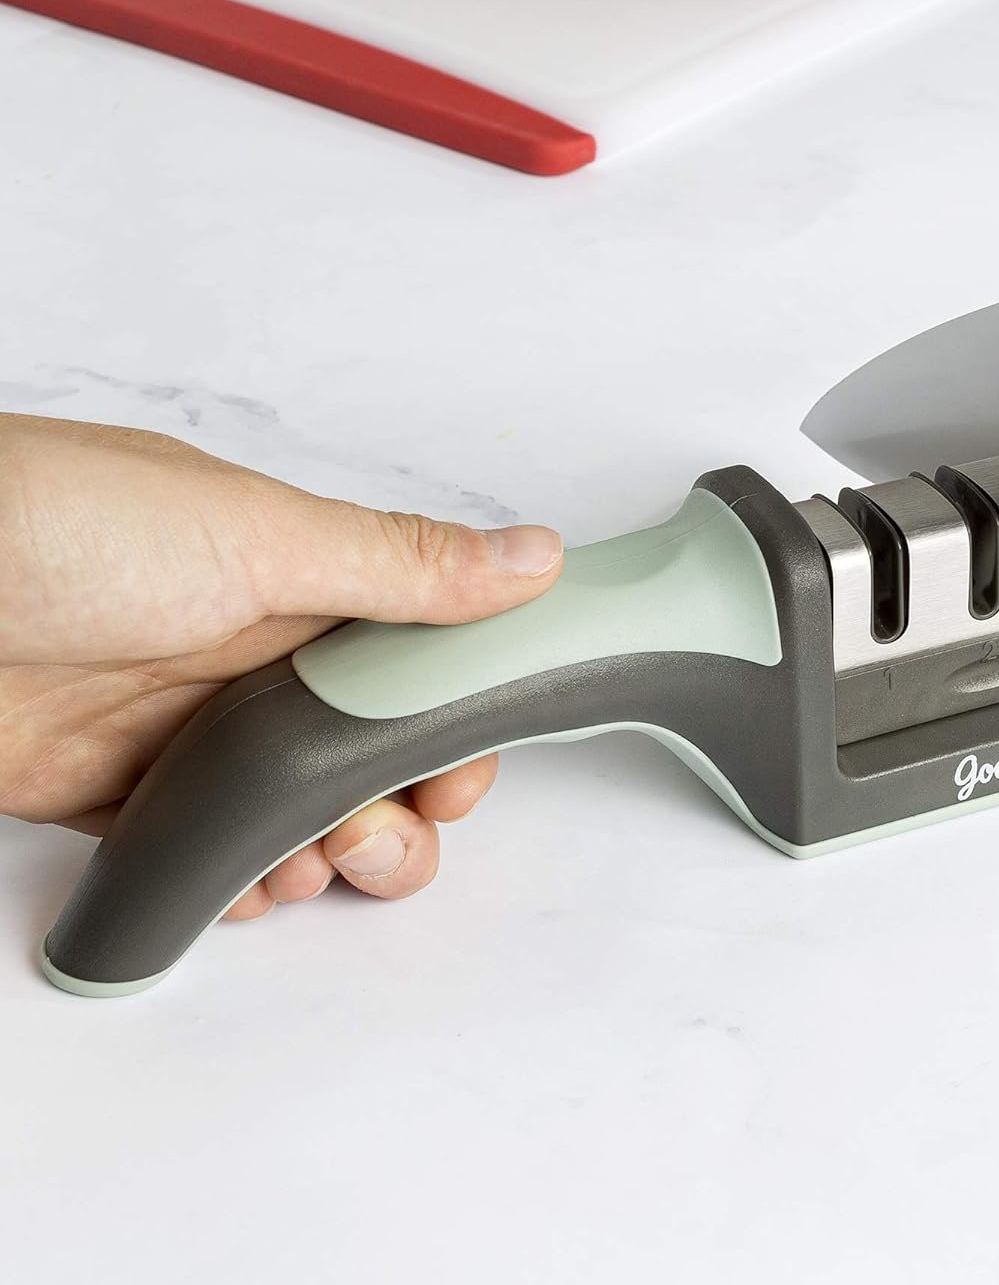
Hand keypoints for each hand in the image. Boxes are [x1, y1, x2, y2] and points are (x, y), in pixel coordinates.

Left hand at [0, 414, 562, 917]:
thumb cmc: (55, 526)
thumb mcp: (258, 536)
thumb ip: (402, 567)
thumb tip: (533, 556)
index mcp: (301, 578)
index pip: (417, 661)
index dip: (453, 723)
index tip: (461, 768)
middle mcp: (253, 650)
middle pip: (365, 748)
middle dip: (397, 805)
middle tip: (386, 832)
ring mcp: (185, 721)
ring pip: (292, 808)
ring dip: (322, 852)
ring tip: (309, 862)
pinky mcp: (114, 786)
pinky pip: (201, 846)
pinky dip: (233, 879)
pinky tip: (237, 882)